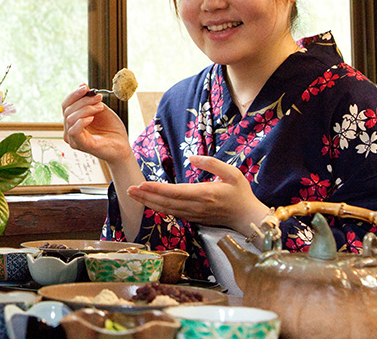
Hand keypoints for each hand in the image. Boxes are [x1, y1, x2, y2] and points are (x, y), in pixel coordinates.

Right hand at [61, 85, 132, 163]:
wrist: (122, 145)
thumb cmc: (111, 129)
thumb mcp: (100, 109)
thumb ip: (90, 99)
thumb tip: (82, 85)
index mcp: (72, 121)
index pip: (66, 105)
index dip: (74, 95)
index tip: (85, 87)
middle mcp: (69, 130)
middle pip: (68, 110)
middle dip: (83, 101)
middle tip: (98, 98)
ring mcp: (74, 139)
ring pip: (70, 118)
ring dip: (86, 109)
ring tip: (100, 108)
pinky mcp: (81, 145)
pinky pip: (74, 131)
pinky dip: (81, 121)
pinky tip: (92, 118)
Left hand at [126, 155, 270, 235]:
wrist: (247, 217)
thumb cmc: (241, 193)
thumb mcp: (232, 173)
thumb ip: (212, 164)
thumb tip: (192, 158)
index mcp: (205, 194)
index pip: (176, 192)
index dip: (157, 189)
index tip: (142, 184)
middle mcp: (197, 206)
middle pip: (166, 203)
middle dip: (146, 196)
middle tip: (129, 189)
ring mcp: (194, 214)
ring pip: (166, 210)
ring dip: (148, 203)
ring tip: (133, 195)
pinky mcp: (193, 218)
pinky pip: (172, 214)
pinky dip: (158, 209)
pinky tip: (148, 203)